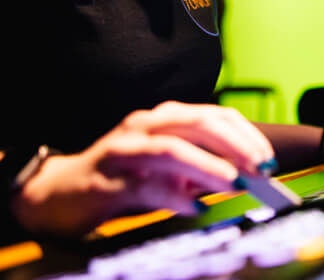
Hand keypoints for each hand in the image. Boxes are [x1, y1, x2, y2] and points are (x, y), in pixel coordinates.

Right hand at [11, 101, 273, 237]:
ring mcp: (124, 150)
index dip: (245, 134)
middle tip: (259, 169)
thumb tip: (241, 177)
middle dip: (234, 145)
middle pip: (198, 124)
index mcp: (163, 118)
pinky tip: (194, 207)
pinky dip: (173, 197)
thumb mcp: (165, 169)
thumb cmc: (118, 178)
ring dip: (208, 166)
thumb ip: (198, 169)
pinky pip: (145, 185)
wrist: (56, 194)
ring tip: (234, 182)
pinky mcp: (106, 180)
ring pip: (172, 149)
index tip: (267, 158)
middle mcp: (145, 125)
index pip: (214, 115)